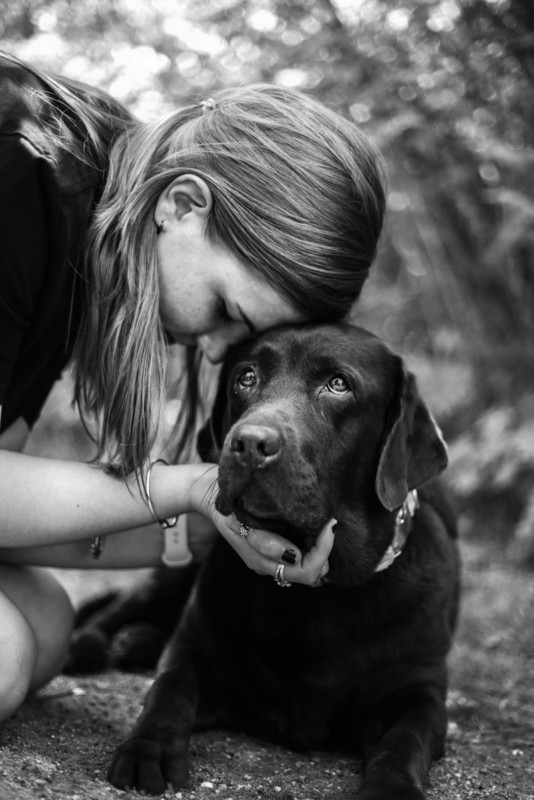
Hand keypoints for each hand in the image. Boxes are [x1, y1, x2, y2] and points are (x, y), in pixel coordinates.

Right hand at [189, 465, 334, 586]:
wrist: (210, 494)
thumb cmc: (227, 505)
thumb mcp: (241, 521)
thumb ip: (264, 542)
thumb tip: (294, 557)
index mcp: (261, 561)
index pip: (305, 570)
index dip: (324, 550)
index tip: (330, 523)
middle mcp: (268, 566)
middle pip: (310, 574)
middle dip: (325, 552)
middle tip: (330, 524)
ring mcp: (269, 560)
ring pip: (307, 569)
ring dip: (321, 551)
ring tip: (324, 525)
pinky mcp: (272, 550)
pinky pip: (300, 558)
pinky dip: (312, 547)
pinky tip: (313, 528)